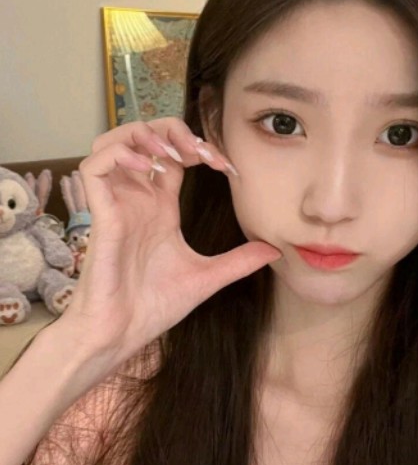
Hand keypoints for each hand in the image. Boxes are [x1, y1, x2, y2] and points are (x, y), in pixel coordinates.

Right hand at [55, 117, 280, 387]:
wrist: (123, 334)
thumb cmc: (154, 306)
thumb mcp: (207, 277)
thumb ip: (239, 261)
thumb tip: (274, 250)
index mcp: (160, 207)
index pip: (174, 156)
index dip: (198, 148)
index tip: (226, 166)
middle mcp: (138, 198)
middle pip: (145, 138)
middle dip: (173, 131)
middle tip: (202, 152)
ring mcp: (118, 203)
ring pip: (114, 141)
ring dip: (145, 135)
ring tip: (174, 153)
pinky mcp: (100, 213)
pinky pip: (95, 165)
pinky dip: (122, 154)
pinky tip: (152, 168)